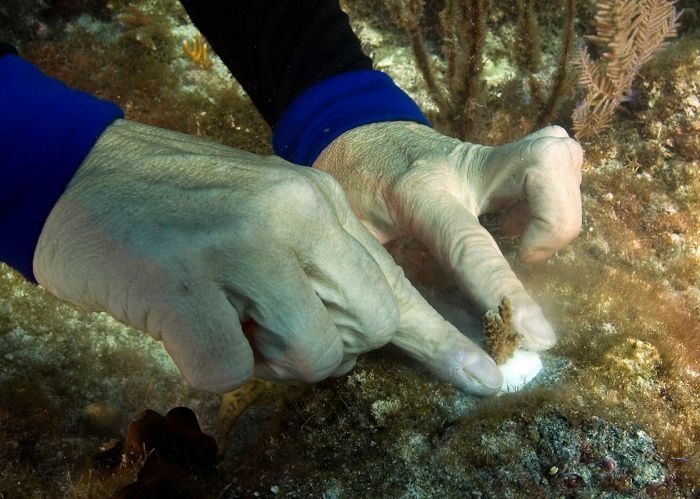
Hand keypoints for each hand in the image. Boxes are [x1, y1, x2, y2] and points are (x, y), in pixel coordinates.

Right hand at [34, 119, 502, 394]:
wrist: (78, 171)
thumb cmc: (177, 206)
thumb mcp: (266, 213)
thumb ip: (320, 260)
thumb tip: (363, 324)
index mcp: (320, 198)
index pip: (395, 282)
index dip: (440, 339)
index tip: (483, 377)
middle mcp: (295, 213)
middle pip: (367, 329)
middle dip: (328, 349)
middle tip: (269, 324)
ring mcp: (242, 244)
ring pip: (311, 355)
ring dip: (266, 355)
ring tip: (222, 314)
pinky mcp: (187, 284)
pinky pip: (230, 372)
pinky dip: (205, 363)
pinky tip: (179, 318)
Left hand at [314, 122, 582, 350]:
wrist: (357, 135)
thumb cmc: (352, 189)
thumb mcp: (349, 231)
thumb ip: (372, 268)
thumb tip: (396, 326)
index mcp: (416, 193)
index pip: (468, 245)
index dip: (504, 290)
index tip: (536, 335)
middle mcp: (461, 166)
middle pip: (541, 165)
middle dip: (558, 220)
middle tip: (531, 260)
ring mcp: (487, 154)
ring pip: (558, 157)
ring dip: (562, 206)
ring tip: (529, 245)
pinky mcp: (503, 154)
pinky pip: (556, 161)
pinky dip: (559, 194)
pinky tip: (532, 222)